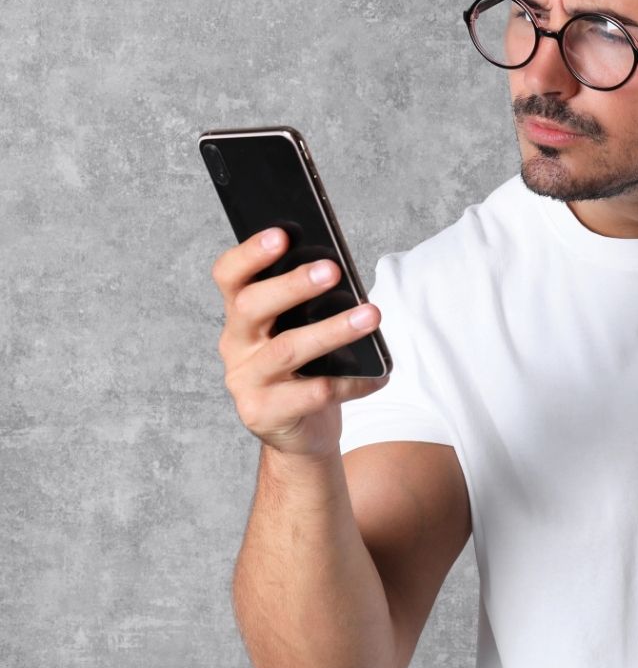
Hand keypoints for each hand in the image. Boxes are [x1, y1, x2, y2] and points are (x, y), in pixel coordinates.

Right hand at [210, 226, 388, 456]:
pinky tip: (378, 374)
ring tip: (370, 315)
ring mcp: (245, 381)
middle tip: (332, 270)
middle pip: (252, 307)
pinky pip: (313, 393)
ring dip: (332, 330)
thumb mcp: (301, 332)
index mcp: (242, 316)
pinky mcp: (262, 413)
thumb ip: (310, 307)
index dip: (250, 254)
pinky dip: (351, 382)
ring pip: (287, 349)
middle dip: (292, 285)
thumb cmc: (305, 370)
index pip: (230, 277)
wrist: (299, 433)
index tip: (282, 234)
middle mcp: (236, 345)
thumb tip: (344, 276)